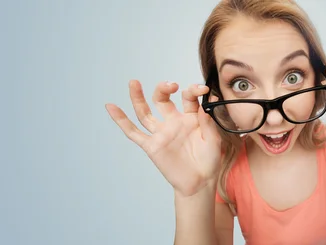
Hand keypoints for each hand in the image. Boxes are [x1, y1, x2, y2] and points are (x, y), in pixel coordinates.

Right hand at [105, 80, 221, 195]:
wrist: (200, 182)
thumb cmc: (209, 160)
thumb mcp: (214, 139)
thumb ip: (208, 121)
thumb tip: (208, 100)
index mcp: (190, 117)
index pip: (187, 97)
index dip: (194, 90)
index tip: (203, 89)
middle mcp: (173, 122)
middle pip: (162, 100)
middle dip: (164, 88)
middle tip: (171, 85)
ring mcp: (161, 133)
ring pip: (144, 112)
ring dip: (137, 97)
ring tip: (133, 83)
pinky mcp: (151, 146)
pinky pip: (133, 132)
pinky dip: (121, 120)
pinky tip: (111, 107)